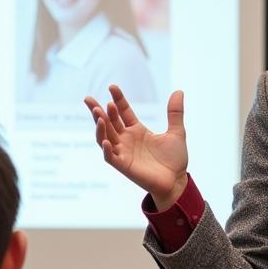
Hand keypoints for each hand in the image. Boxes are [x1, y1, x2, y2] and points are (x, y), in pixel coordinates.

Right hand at [84, 85, 188, 209]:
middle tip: (88, 99)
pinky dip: (106, 149)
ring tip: (97, 113)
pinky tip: (105, 140)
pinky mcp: (124, 166)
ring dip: (100, 126)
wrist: (177, 181)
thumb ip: (175, 113)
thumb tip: (179, 91)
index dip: (118, 100)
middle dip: (98, 111)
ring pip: (106, 137)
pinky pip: (110, 157)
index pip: (123, 112)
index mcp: (137, 130)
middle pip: (108, 122)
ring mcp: (124, 152)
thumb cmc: (175, 160)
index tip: (112, 87)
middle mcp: (127, 140)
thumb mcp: (176, 132)